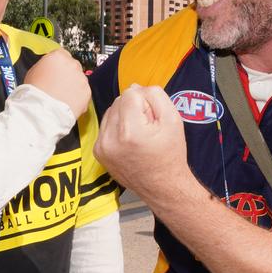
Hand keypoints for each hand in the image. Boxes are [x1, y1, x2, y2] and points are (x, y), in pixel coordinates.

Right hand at [25, 48, 90, 118]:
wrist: (42, 112)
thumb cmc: (34, 94)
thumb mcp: (33, 72)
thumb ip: (46, 66)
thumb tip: (49, 67)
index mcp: (58, 56)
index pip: (62, 54)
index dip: (58, 64)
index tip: (57, 70)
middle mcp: (72, 65)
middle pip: (72, 66)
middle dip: (67, 75)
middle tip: (58, 85)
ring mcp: (81, 78)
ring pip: (79, 79)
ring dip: (73, 86)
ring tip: (61, 96)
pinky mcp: (87, 92)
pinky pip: (84, 92)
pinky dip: (78, 96)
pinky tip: (67, 101)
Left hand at [94, 85, 191, 199]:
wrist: (163, 186)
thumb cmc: (170, 154)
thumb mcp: (173, 119)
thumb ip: (155, 95)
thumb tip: (135, 87)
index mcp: (131, 132)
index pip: (131, 93)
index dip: (146, 101)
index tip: (153, 117)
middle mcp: (111, 139)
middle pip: (119, 100)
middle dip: (135, 107)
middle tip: (148, 126)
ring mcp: (102, 146)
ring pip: (111, 110)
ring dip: (125, 115)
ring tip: (139, 133)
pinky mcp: (98, 151)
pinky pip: (106, 124)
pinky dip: (117, 126)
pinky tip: (130, 139)